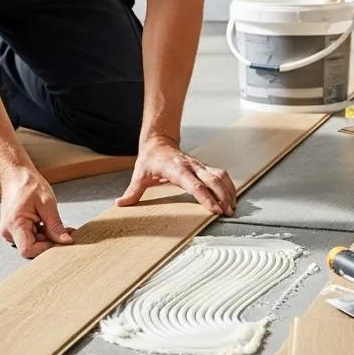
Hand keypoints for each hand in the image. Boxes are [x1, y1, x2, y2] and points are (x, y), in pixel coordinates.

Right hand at [0, 168, 74, 258]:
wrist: (15, 175)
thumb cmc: (28, 184)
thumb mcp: (47, 203)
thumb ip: (55, 225)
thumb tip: (66, 242)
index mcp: (14, 224)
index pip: (28, 250)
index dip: (46, 249)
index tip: (61, 241)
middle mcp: (9, 231)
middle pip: (32, 247)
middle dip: (51, 242)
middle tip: (67, 232)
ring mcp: (11, 231)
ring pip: (33, 243)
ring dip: (48, 237)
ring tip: (61, 226)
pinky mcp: (15, 230)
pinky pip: (31, 237)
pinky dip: (43, 233)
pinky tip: (51, 224)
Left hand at [117, 136, 235, 215]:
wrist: (158, 142)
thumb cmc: (150, 159)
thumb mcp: (139, 174)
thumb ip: (133, 191)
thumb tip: (121, 204)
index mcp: (176, 169)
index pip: (194, 184)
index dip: (206, 196)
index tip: (215, 209)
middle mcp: (191, 166)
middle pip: (212, 180)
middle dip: (222, 196)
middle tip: (228, 213)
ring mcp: (199, 165)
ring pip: (220, 175)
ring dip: (228, 191)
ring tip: (232, 208)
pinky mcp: (204, 167)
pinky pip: (221, 175)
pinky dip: (229, 186)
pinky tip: (232, 199)